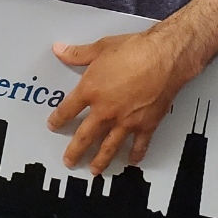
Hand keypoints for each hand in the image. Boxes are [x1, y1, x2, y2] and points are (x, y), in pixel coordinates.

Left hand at [47, 29, 192, 175]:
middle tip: (69, 160)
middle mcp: (105, 111)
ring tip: (93, 170)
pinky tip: (132, 160)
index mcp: (90, 90)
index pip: (68, 110)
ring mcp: (125, 121)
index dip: (58, 119)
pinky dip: (135, 154)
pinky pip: (139, 145)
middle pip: (84, 137)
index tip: (54, 125)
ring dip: (99, 160)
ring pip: (108, 147)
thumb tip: (59, 50)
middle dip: (74, 151)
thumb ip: (78, 53)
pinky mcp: (145, 125)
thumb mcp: (101, 47)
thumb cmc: (134, 50)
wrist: (164, 57)